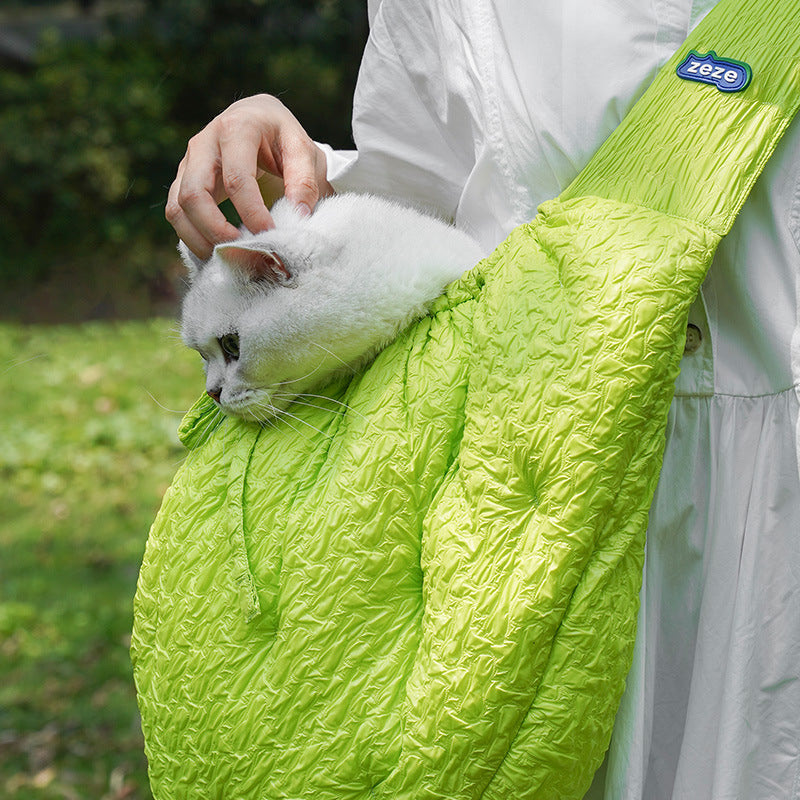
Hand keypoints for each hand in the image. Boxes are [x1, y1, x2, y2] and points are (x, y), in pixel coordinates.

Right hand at [165, 94, 333, 258]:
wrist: (260, 121)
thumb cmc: (284, 139)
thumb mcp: (304, 151)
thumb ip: (304, 182)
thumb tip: (298, 217)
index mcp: (237, 129)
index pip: (237, 179)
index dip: (252, 213)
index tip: (270, 236)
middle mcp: (204, 143)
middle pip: (194, 194)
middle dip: (216, 231)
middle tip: (243, 252)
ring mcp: (188, 163)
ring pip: (177, 207)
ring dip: (199, 239)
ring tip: (229, 258)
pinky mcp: (183, 180)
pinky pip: (176, 213)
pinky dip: (192, 237)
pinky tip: (217, 251)